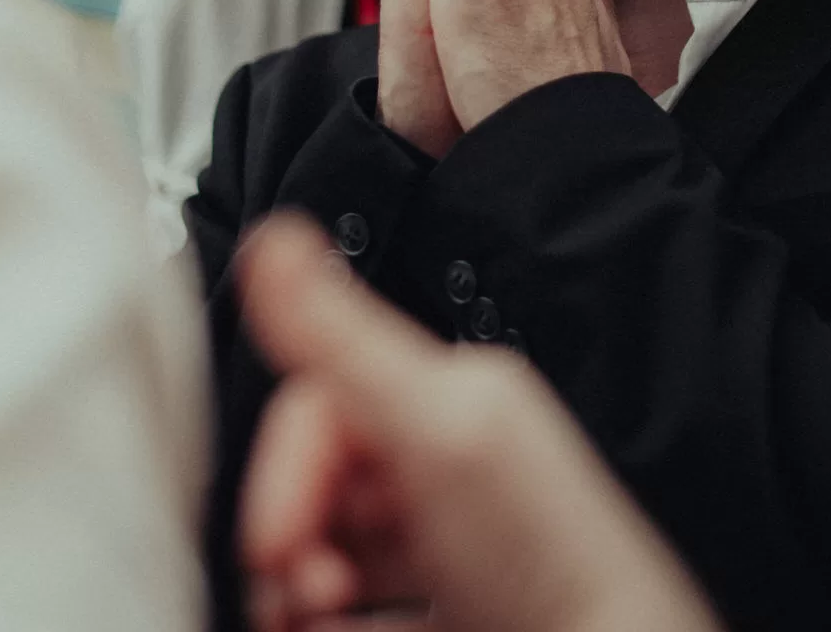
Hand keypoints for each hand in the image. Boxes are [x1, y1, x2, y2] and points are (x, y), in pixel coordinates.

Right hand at [237, 213, 718, 631]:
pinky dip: (330, 630)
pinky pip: (354, 614)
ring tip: (321, 622)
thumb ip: (348, 339)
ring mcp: (445, 547)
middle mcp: (447, 466)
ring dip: (298, 592)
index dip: (285, 473)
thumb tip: (278, 238)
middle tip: (307, 588)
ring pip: (326, 554)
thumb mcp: (440, 431)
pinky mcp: (443, 610)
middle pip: (317, 485)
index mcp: (451, 400)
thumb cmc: (552, 562)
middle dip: (291, 538)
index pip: (321, 407)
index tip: (277, 537)